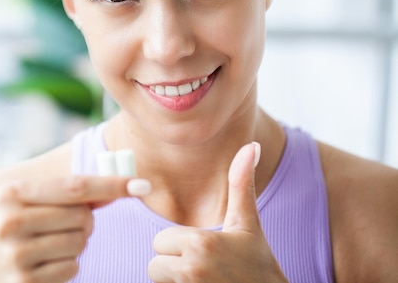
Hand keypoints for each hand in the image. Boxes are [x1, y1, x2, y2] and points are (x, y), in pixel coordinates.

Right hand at [0, 175, 150, 282]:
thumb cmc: (8, 233)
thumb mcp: (24, 204)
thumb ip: (66, 192)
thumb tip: (117, 184)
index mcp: (10, 194)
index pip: (74, 186)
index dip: (110, 184)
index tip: (140, 184)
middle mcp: (10, 221)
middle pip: (82, 216)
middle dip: (82, 221)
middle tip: (58, 226)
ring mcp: (17, 254)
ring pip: (80, 242)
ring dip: (74, 244)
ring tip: (47, 246)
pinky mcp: (27, 282)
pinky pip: (73, 267)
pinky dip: (67, 265)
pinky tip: (44, 265)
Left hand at [148, 143, 288, 282]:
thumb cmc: (259, 266)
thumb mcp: (248, 225)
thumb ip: (241, 184)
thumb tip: (252, 145)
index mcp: (200, 243)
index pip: (160, 241)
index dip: (179, 246)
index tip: (206, 252)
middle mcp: (190, 268)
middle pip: (155, 264)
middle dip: (174, 266)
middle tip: (205, 269)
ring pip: (158, 281)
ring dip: (174, 282)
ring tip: (203, 281)